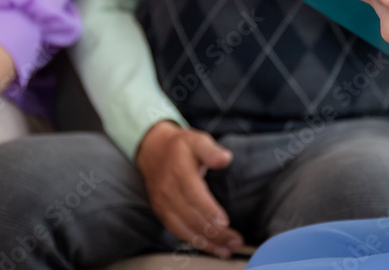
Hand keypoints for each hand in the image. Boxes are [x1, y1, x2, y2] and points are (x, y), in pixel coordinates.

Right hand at [135, 121, 243, 258]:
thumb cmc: (180, 146)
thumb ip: (211, 150)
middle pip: (191, 216)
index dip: (208, 209)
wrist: (152, 149)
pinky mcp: (162, 213)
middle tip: (235, 240)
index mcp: (179, 171)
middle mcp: (168, 190)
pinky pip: (177, 231)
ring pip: (184, 228)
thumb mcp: (197, 140)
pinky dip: (195, 242)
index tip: (224, 222)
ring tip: (227, 249)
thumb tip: (225, 158)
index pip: (193, 194)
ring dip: (206, 242)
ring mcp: (163, 203)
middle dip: (214, 232)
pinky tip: (211, 248)